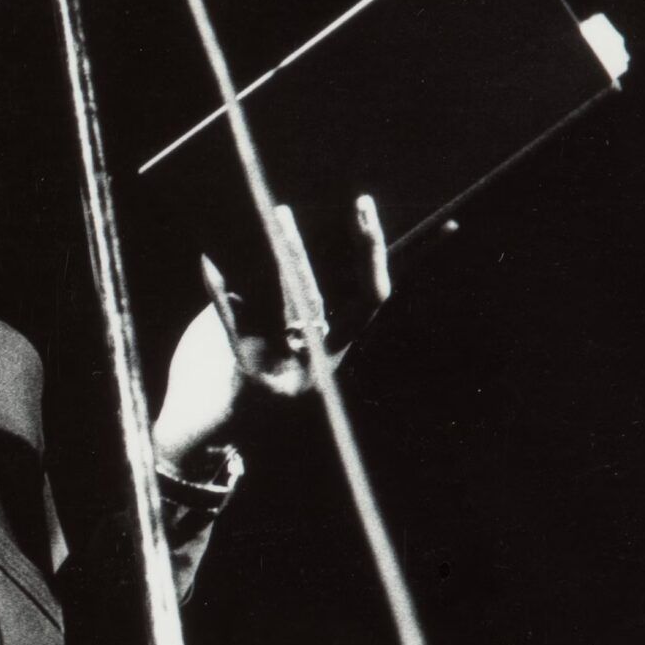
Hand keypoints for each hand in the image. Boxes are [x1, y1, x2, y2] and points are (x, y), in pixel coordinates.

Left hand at [152, 194, 392, 470]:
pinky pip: (236, 326)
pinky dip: (221, 295)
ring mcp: (291, 371)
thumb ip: (297, 300)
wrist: (204, 441)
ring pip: (299, 302)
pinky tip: (209, 265)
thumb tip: (304, 236)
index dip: (399, 261)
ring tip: (281, 212)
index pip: (375, 295)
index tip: (440, 222)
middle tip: (363, 203)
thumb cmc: (244, 378)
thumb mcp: (282, 341)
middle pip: (356, 296)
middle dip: (361, 249)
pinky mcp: (250, 379)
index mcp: (334, 347)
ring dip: (291, 252)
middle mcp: (321, 360)